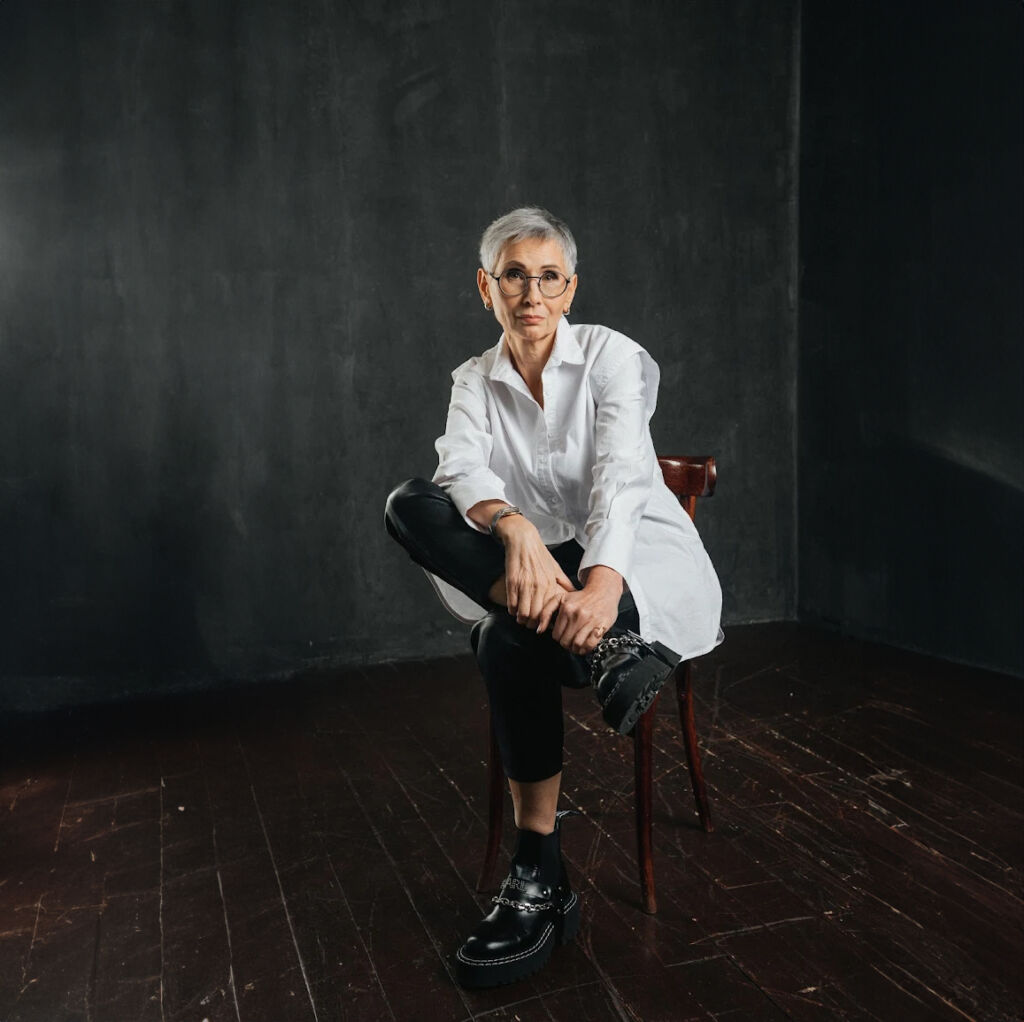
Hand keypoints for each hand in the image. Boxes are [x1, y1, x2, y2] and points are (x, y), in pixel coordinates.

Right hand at [496, 516, 575, 630]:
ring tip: (521, 617)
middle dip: (532, 624)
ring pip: (523, 613)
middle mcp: (538, 586)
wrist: (523, 540)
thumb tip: (574, 595)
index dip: (545, 622)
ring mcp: (524, 584)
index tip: (543, 623)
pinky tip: (514, 608)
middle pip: (535, 616)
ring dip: (521, 618)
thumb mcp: (556, 568)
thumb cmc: (540, 554)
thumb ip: (564, 583)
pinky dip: (512, 610)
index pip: (549, 612)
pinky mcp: (512, 582)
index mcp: (550, 584)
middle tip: (530, 623)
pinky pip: (511, 605)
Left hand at [551, 565, 622, 654]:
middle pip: (565, 641)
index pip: (556, 635)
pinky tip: (585, 646)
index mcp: (566, 608)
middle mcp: (577, 614)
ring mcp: (590, 620)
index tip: (563, 636)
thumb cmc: (580, 597)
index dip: (558, 638)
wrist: (602, 591)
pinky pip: (591, 644)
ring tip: (577, 645)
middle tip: (570, 642)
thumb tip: (539, 630)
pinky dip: (586, 649)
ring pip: (577, 644)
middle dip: (566, 644)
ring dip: (576, 649)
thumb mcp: (560, 599)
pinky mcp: (601, 625)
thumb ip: (546, 612)